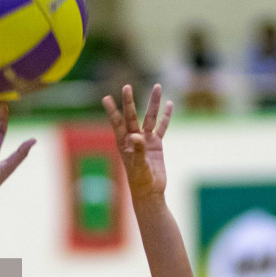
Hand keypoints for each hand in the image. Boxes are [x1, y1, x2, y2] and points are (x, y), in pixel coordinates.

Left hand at [102, 83, 171, 199]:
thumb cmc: (140, 180)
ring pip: (150, 117)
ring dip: (154, 103)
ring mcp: (146, 140)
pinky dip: (166, 116)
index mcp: (123, 143)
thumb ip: (138, 150)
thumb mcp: (138, 165)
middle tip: (126, 86)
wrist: (150, 191)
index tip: (106, 98)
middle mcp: (133, 138)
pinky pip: (162, 127)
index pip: (117, 123)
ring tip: (157, 86)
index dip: (112, 111)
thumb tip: (137, 136)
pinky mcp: (156, 144)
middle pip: (132, 116)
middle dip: (130, 101)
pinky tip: (169, 104)